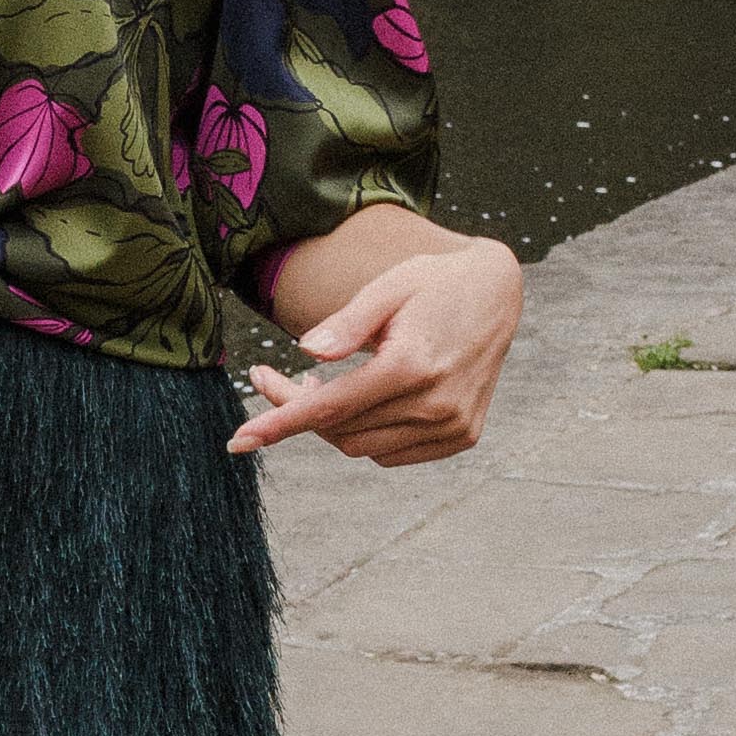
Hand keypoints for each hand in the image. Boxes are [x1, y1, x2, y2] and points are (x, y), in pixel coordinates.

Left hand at [227, 236, 523, 467]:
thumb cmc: (433, 282)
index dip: (279, 423)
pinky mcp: (462, 436)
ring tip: (317, 384)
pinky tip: (361, 400)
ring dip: (330, 425)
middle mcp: (435, 404)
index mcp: (412, 365)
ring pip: (363, 447)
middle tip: (271, 376)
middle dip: (295, 411)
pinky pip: (393, 453)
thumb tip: (306, 352)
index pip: (330, 408)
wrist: (498, 293)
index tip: (237, 440)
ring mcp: (452, 425)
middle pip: (340, 430)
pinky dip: (366, 435)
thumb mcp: (387, 287)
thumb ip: (347, 323)